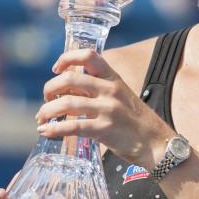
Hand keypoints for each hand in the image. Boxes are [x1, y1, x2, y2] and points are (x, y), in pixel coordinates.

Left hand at [35, 48, 170, 166]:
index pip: (88, 55)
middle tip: (46, 100)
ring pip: (65, 103)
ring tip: (41, 118)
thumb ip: (100, 91)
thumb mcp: (122, 97)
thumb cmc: (137, 122)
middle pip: (69, 80)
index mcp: (113, 79)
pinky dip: (53, 129)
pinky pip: (72, 127)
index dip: (66, 58)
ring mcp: (107, 110)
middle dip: (49, 89)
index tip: (56, 69)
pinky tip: (45, 131)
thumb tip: (69, 93)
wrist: (157, 143)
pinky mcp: (104, 130)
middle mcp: (110, 90)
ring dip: (46, 110)